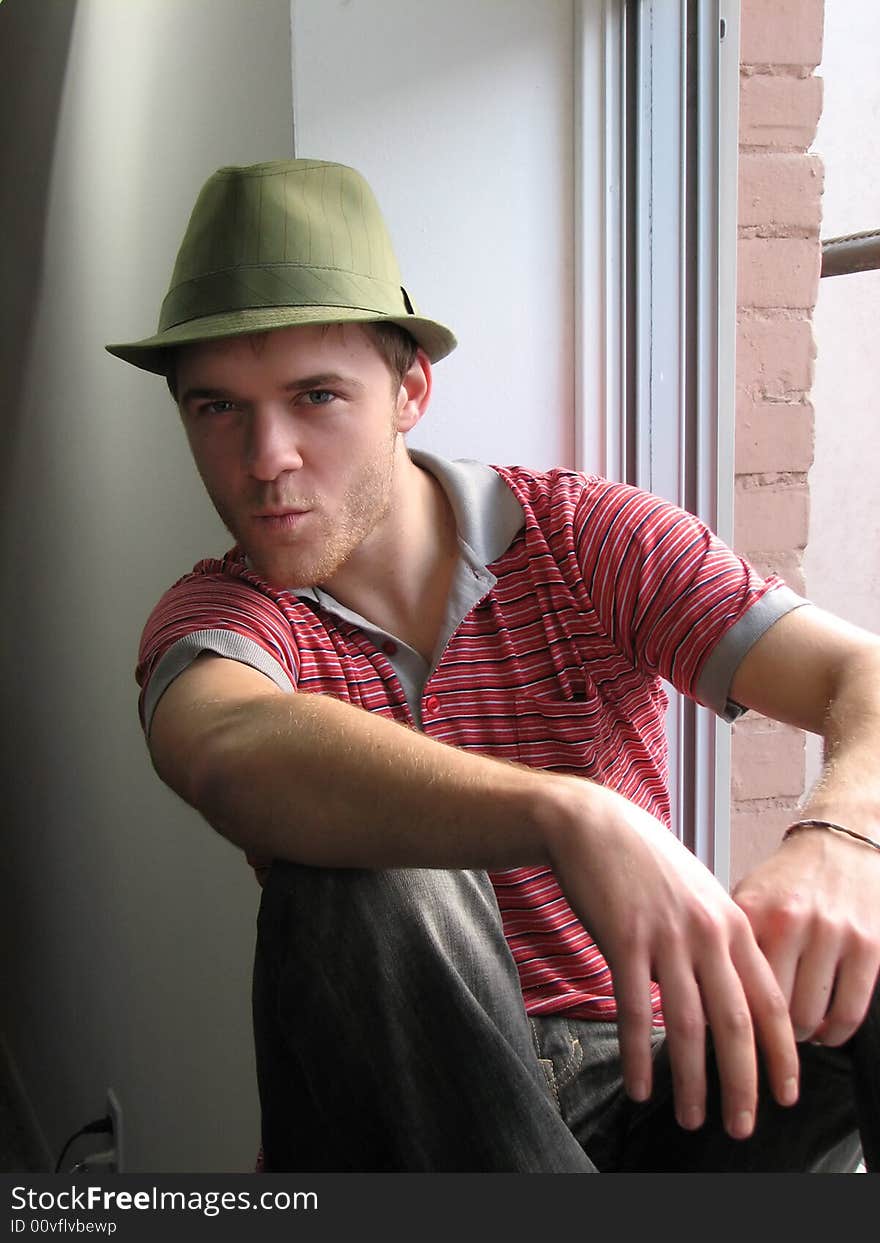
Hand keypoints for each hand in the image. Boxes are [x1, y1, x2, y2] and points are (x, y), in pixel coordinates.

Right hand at [544, 781, 799, 1138]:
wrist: (592, 824)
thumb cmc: (644, 863)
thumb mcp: (697, 894)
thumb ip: (718, 940)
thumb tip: (730, 994)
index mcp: (731, 923)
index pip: (770, 1001)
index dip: (781, 1054)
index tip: (786, 1095)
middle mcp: (707, 933)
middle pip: (736, 1021)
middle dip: (743, 1083)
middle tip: (743, 1126)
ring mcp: (666, 936)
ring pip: (689, 1025)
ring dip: (693, 1081)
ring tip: (693, 1119)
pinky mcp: (624, 940)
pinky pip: (636, 1011)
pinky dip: (640, 1056)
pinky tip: (641, 1088)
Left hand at [733, 824, 879, 1046]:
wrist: (839, 844)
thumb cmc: (787, 882)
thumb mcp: (747, 899)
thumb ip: (728, 945)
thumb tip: (700, 1006)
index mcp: (751, 911)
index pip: (731, 984)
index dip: (725, 1018)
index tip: (724, 1035)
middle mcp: (790, 921)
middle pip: (769, 1008)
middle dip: (764, 1032)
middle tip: (763, 1036)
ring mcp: (832, 933)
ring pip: (809, 1017)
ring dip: (801, 1035)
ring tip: (794, 1030)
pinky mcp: (868, 946)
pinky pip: (849, 1013)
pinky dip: (834, 1034)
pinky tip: (825, 1030)